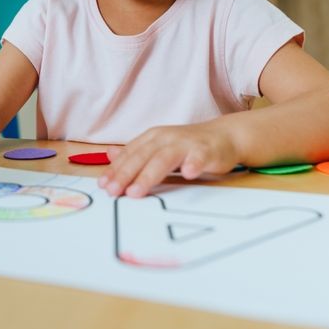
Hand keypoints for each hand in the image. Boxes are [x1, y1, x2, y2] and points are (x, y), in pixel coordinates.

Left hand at [98, 121, 240, 197]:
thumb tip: (109, 154)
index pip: (130, 154)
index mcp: (153, 138)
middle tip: (113, 192)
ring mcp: (186, 144)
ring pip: (164, 159)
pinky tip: (188, 174)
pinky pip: (199, 157)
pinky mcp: (207, 151)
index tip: (103, 185)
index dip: (115, 169)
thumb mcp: (158, 147)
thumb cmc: (189, 146)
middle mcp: (166, 138)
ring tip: (136, 191)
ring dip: (149, 175)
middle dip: (125, 174)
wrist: (225, 136)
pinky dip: (193, 164)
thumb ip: (136, 153)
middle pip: (142, 156)